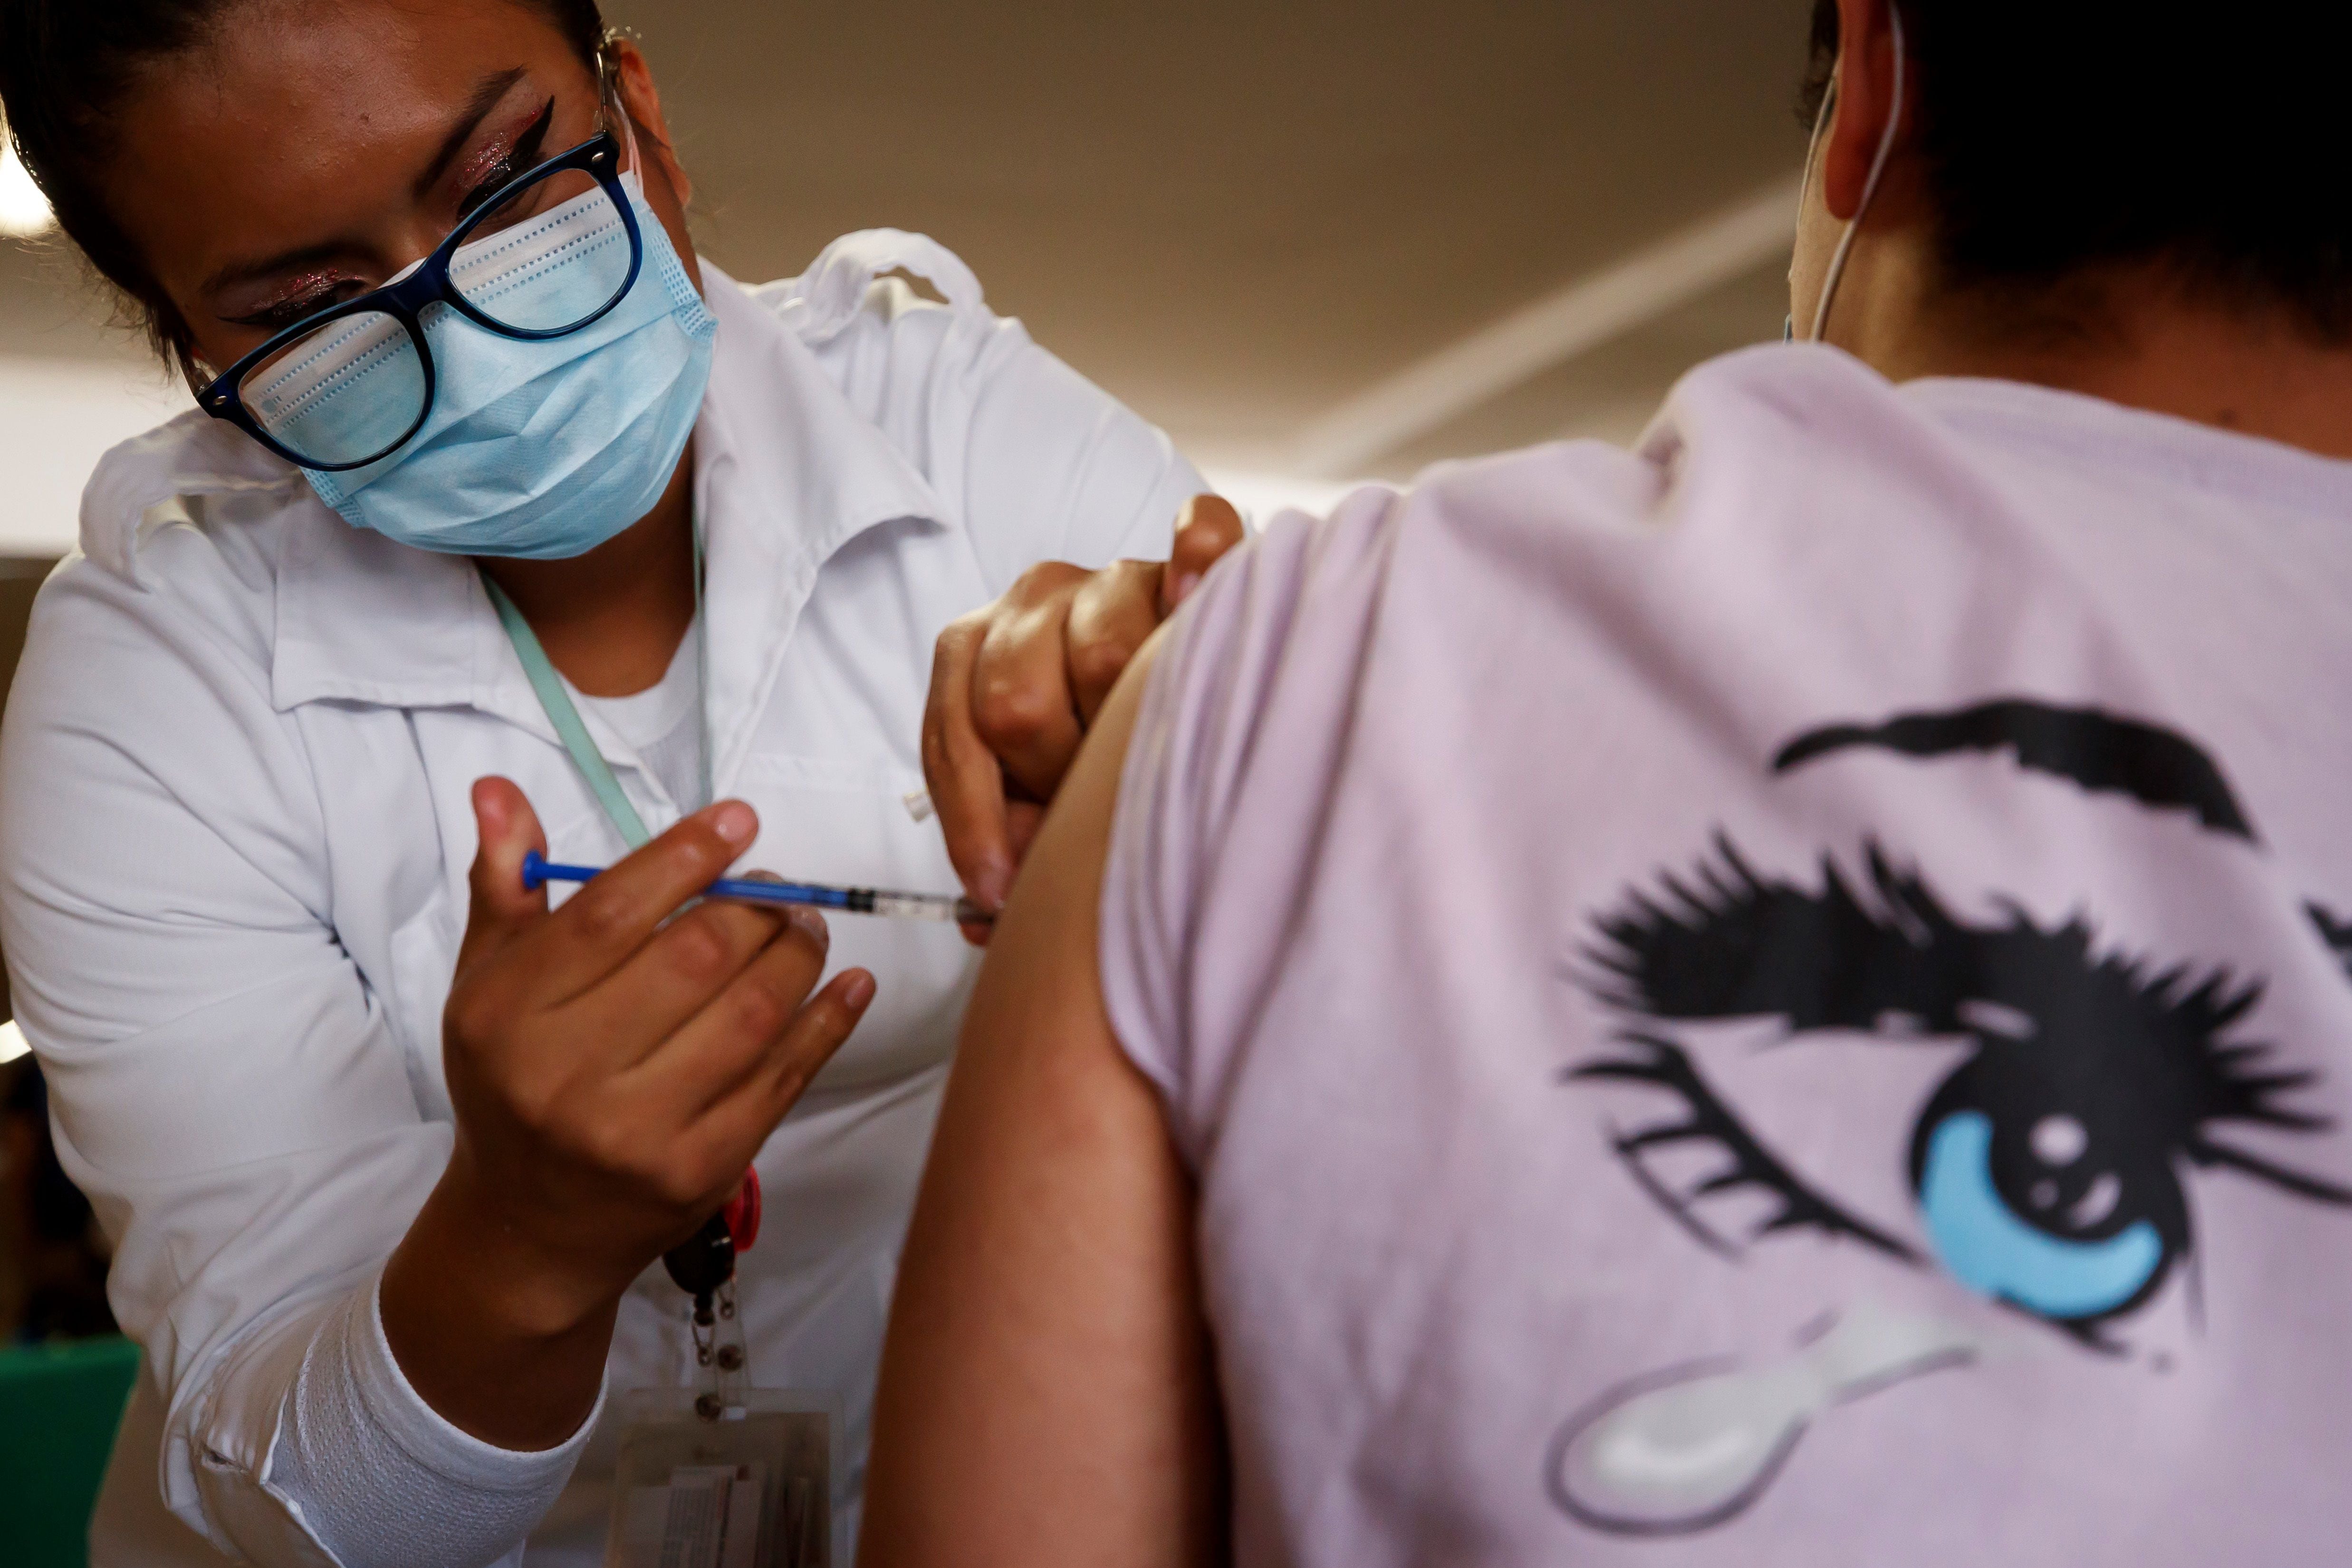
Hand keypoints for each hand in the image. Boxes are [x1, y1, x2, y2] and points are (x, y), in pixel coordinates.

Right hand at [381, 780, 873, 1447]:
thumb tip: (499, 790)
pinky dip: (828, 1024)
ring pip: (750, 1015)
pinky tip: (847, 985)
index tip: (739, 821)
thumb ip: (505, 885)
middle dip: (755, 906)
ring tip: (807, 926)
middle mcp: (565, 1076)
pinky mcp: (699, 1171)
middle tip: (779, 885)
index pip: (610, 915)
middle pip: (693, 958)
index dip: (684, 857)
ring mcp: (636, 1132)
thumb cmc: (513, 1084)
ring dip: (797, 955)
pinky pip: (783, 1079)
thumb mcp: (486, 985)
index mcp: (508, 1017)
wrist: (530, 1230)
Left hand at [922, 495, 1243, 939]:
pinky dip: (1199, 562)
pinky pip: (1196, 535)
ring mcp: (1116, 575)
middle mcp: (1036, 599)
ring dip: (1126, 726)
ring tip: (1151, 756)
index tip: (1000, 886)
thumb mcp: (1027, 798)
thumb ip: (1004, 838)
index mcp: (977, 649)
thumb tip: (991, 909)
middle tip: (1093, 804)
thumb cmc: (1090, 752)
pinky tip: (1199, 599)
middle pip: (1017, 701)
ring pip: (1101, 653)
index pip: (956, 734)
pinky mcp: (1195, 559)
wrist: (1171, 677)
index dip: (975, 821)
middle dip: (1053, 776)